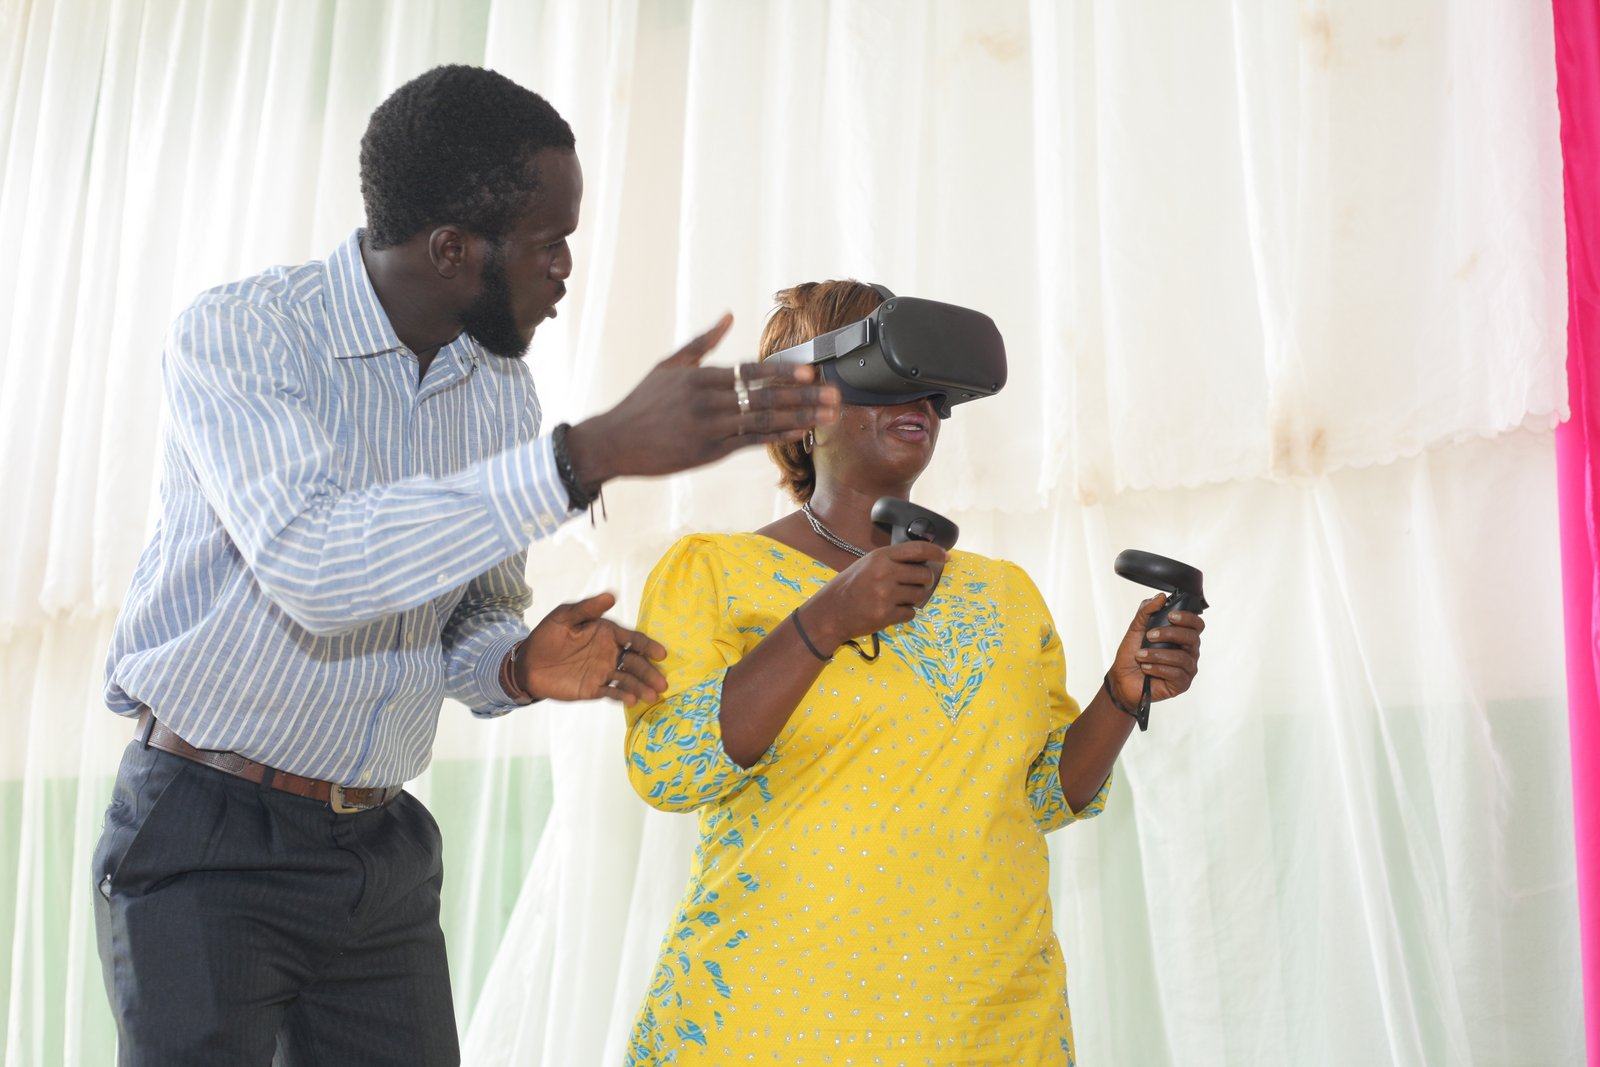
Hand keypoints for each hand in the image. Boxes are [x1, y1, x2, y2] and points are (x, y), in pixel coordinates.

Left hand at [514, 593, 667, 707]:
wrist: (527, 663)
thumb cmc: (547, 635)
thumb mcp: (564, 616)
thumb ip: (587, 608)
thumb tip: (612, 595)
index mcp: (607, 633)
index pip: (633, 639)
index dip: (648, 646)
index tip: (660, 654)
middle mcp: (610, 653)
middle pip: (635, 662)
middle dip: (650, 672)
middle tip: (663, 682)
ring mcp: (603, 672)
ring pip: (628, 679)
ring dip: (641, 686)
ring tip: (653, 695)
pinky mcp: (594, 688)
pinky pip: (612, 692)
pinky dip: (623, 696)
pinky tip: (632, 700)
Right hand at [563, 314, 841, 487]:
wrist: (615, 441)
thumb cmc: (643, 402)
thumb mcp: (669, 364)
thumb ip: (703, 341)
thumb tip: (729, 315)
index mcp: (698, 377)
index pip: (749, 372)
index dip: (781, 373)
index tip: (809, 371)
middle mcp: (706, 402)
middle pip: (763, 397)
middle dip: (803, 396)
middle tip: (833, 396)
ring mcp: (708, 429)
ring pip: (762, 421)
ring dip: (799, 417)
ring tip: (827, 415)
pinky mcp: (707, 453)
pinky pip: (748, 443)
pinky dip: (776, 437)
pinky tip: (799, 432)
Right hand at [801, 540, 946, 649]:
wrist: (831, 612)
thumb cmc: (850, 586)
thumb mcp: (868, 564)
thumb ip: (892, 560)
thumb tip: (923, 561)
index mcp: (881, 557)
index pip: (918, 550)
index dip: (936, 552)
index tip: (946, 556)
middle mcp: (885, 573)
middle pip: (924, 575)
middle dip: (924, 581)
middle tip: (915, 585)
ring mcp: (886, 595)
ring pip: (920, 595)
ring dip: (914, 598)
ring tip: (898, 598)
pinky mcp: (887, 615)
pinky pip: (911, 613)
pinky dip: (905, 613)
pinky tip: (892, 610)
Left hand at [1106, 594, 1203, 708]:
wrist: (1121, 679)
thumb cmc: (1132, 654)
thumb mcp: (1136, 629)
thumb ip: (1146, 611)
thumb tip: (1160, 597)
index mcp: (1182, 637)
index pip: (1196, 624)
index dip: (1188, 618)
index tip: (1170, 615)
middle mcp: (1189, 652)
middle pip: (1193, 638)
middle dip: (1170, 634)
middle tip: (1150, 635)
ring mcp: (1187, 669)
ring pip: (1182, 657)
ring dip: (1158, 654)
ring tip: (1141, 656)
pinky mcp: (1182, 684)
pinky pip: (1176, 673)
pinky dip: (1158, 668)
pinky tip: (1146, 668)